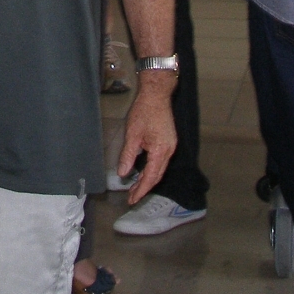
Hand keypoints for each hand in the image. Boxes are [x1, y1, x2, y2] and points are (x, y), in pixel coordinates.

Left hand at [117, 79, 176, 203]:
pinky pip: (161, 161)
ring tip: (135, 188)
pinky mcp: (169, 141)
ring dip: (147, 179)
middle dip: (144, 188)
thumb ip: (128, 155)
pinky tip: (143, 171)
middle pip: (157, 176)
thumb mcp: (132, 134)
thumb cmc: (144, 111)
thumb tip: (123, 173)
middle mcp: (169, 151)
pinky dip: (151, 169)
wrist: (156, 93)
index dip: (141, 190)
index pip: (151, 177)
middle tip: (131, 197)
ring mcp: (170, 146)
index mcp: (161, 151)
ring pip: (159, 169)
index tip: (132, 200)